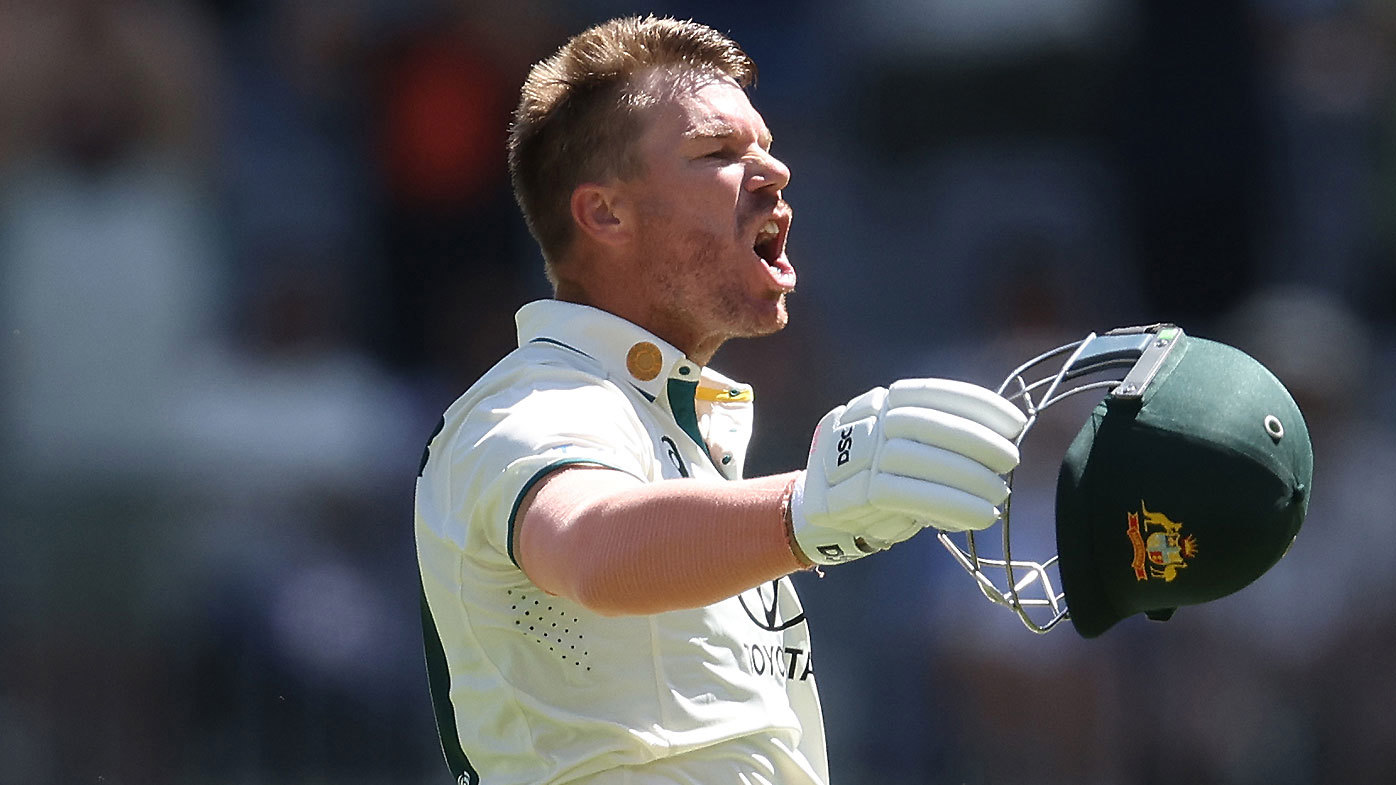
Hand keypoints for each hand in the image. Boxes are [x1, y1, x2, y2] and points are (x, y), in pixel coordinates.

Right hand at [789, 378, 1027, 564]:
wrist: (819, 515)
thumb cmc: (878, 481)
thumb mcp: (906, 449)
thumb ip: (941, 442)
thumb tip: (1000, 444)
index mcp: (880, 402)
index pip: (930, 394)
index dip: (976, 404)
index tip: (1014, 422)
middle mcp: (862, 423)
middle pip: (923, 423)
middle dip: (975, 440)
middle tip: (1011, 461)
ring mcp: (850, 457)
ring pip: (913, 458)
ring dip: (966, 477)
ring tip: (998, 493)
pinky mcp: (846, 494)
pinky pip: (903, 495)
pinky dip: (949, 504)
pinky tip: (977, 515)